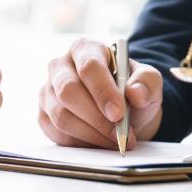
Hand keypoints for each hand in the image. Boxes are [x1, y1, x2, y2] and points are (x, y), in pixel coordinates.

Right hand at [39, 38, 162, 149]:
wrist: (121, 110)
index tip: (118, 112)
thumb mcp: (148, 81)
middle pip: (69, 92)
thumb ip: (147, 82)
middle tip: (120, 133)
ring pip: (62, 116)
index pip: (89, 66)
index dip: (103, 91)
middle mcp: (60, 66)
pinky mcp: (44, 114)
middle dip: (97, 118)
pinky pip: (57, 133)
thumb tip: (135, 93)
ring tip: (116, 140)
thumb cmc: (131, 89)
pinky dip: (81, 142)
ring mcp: (48, 90)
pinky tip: (100, 141)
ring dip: (92, 134)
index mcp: (85, 48)